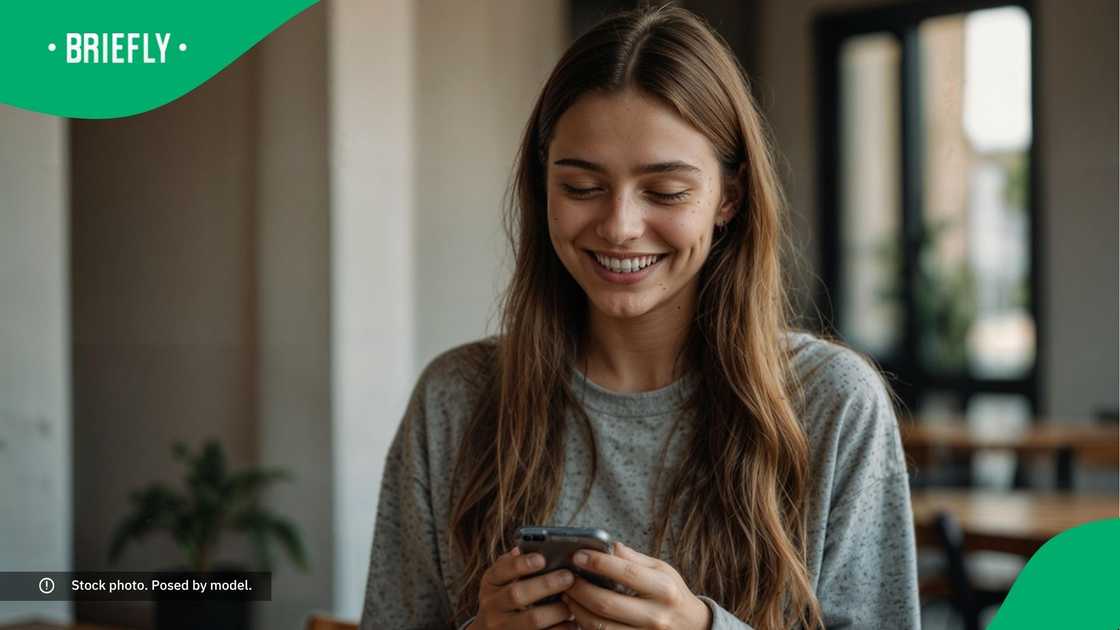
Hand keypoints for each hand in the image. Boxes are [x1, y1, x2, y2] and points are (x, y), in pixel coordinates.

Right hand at [473, 546, 577, 628]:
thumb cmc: (505, 599)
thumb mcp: (502, 580)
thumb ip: (516, 564)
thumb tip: (537, 548)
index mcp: (490, 584)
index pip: (501, 570)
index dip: (521, 564)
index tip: (542, 558)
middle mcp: (492, 606)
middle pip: (518, 595)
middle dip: (546, 585)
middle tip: (568, 577)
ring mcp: (503, 627)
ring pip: (533, 619)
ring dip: (557, 610)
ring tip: (572, 602)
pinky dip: (560, 628)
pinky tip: (571, 623)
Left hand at [561, 542, 710, 629]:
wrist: (692, 627)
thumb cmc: (673, 594)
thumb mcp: (662, 570)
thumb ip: (635, 559)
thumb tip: (609, 545)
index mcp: (663, 589)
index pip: (626, 573)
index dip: (598, 563)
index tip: (578, 555)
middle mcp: (655, 616)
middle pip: (607, 604)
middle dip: (580, 589)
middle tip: (566, 579)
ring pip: (599, 627)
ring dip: (577, 610)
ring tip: (568, 596)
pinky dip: (585, 626)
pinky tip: (579, 614)